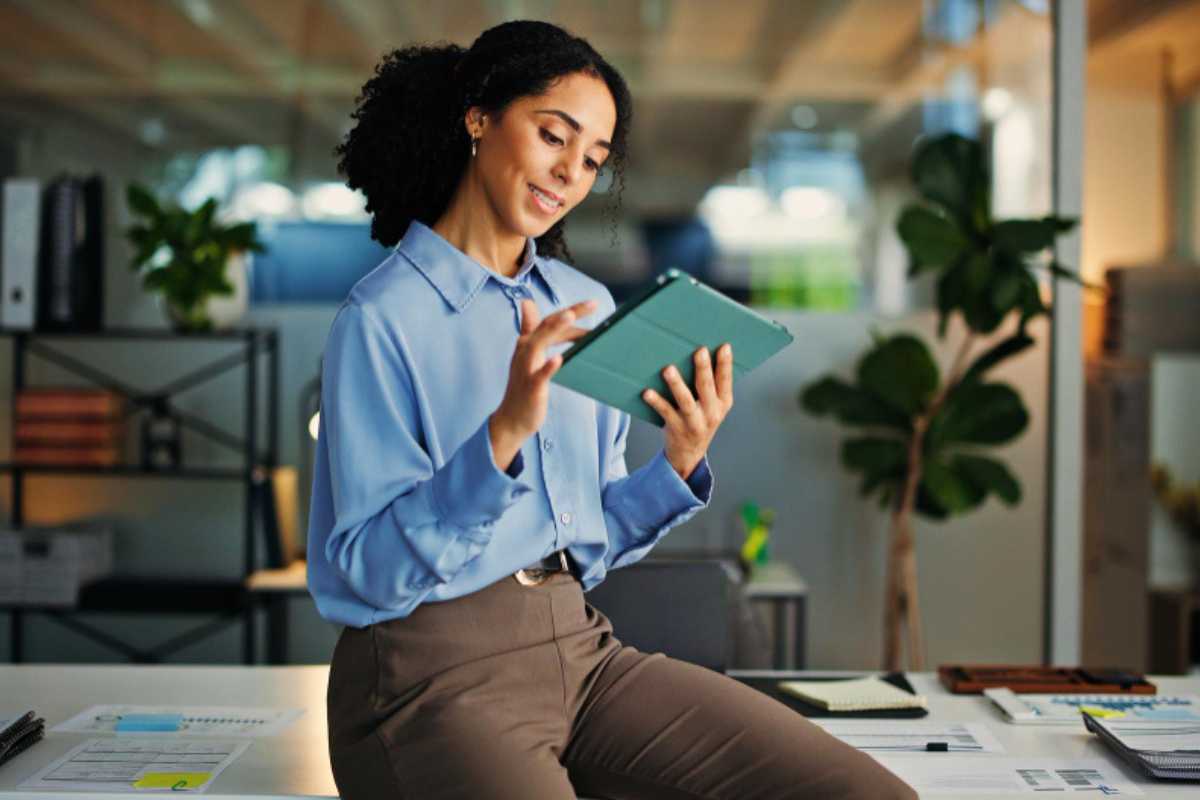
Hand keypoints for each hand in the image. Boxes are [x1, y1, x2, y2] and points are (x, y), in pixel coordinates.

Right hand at [490, 298, 597, 469]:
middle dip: (569, 313)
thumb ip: (530, 329)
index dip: (569, 312)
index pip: (549, 321)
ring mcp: (526, 369)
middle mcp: (525, 351)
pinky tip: (559, 358)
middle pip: (546, 326)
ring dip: (555, 328)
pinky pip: (539, 376)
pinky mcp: (531, 388)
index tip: (592, 305)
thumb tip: (527, 302)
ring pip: (538, 343)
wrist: (512, 419)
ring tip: (571, 316)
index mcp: (527, 343)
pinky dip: (548, 366)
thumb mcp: (527, 355)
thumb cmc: (524, 386)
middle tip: (593, 303)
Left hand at [642, 344, 733, 480]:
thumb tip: (700, 353)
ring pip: (685, 400)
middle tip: (699, 351)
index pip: (726, 381)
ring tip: (668, 369)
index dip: (726, 364)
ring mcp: (694, 422)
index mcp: (723, 403)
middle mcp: (712, 413)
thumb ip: (711, 386)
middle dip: (703, 369)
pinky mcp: (677, 427)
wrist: (689, 453)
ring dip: (676, 384)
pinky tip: (647, 392)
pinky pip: (665, 412)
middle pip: (706, 387)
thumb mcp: (714, 406)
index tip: (724, 347)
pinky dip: (656, 402)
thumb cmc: (701, 420)